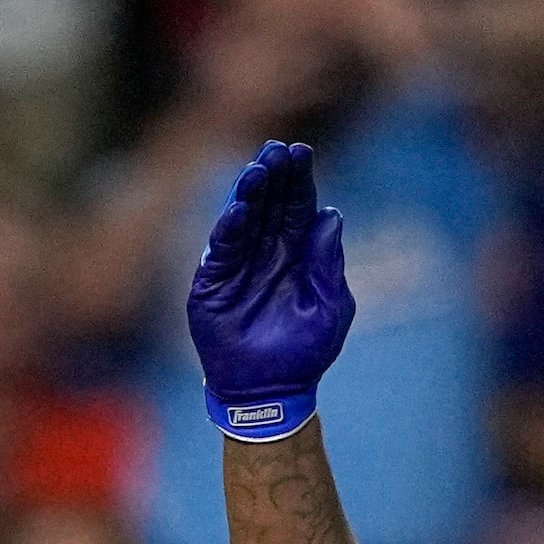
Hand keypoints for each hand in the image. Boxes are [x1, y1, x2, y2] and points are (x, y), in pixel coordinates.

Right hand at [189, 142, 353, 443]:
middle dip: (273, 175)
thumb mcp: (329, 307)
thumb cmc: (305, 353)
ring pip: (244, 219)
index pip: (297, 206)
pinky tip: (239, 210)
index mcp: (296, 253)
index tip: (302, 150)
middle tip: (276, 149)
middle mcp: (266, 252)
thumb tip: (330, 215)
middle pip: (269, 203)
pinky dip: (229, 229)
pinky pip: (221, 250)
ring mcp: (238, 265)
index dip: (299, 179)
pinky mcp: (213, 283)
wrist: (271, 393)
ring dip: (249, 193)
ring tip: (258, 170)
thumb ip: (329, 263)